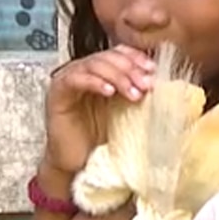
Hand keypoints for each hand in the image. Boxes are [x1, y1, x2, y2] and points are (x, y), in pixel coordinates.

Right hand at [43, 46, 156, 176]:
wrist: (79, 166)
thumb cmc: (103, 141)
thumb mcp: (128, 113)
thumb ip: (138, 94)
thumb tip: (161, 81)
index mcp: (102, 74)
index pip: (119, 53)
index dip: (136, 57)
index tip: (153, 69)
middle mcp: (85, 73)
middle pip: (107, 56)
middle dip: (130, 68)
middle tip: (146, 84)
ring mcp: (69, 80)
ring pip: (93, 64)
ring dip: (117, 75)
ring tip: (133, 92)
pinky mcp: (57, 93)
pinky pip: (75, 79)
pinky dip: (94, 82)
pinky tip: (109, 92)